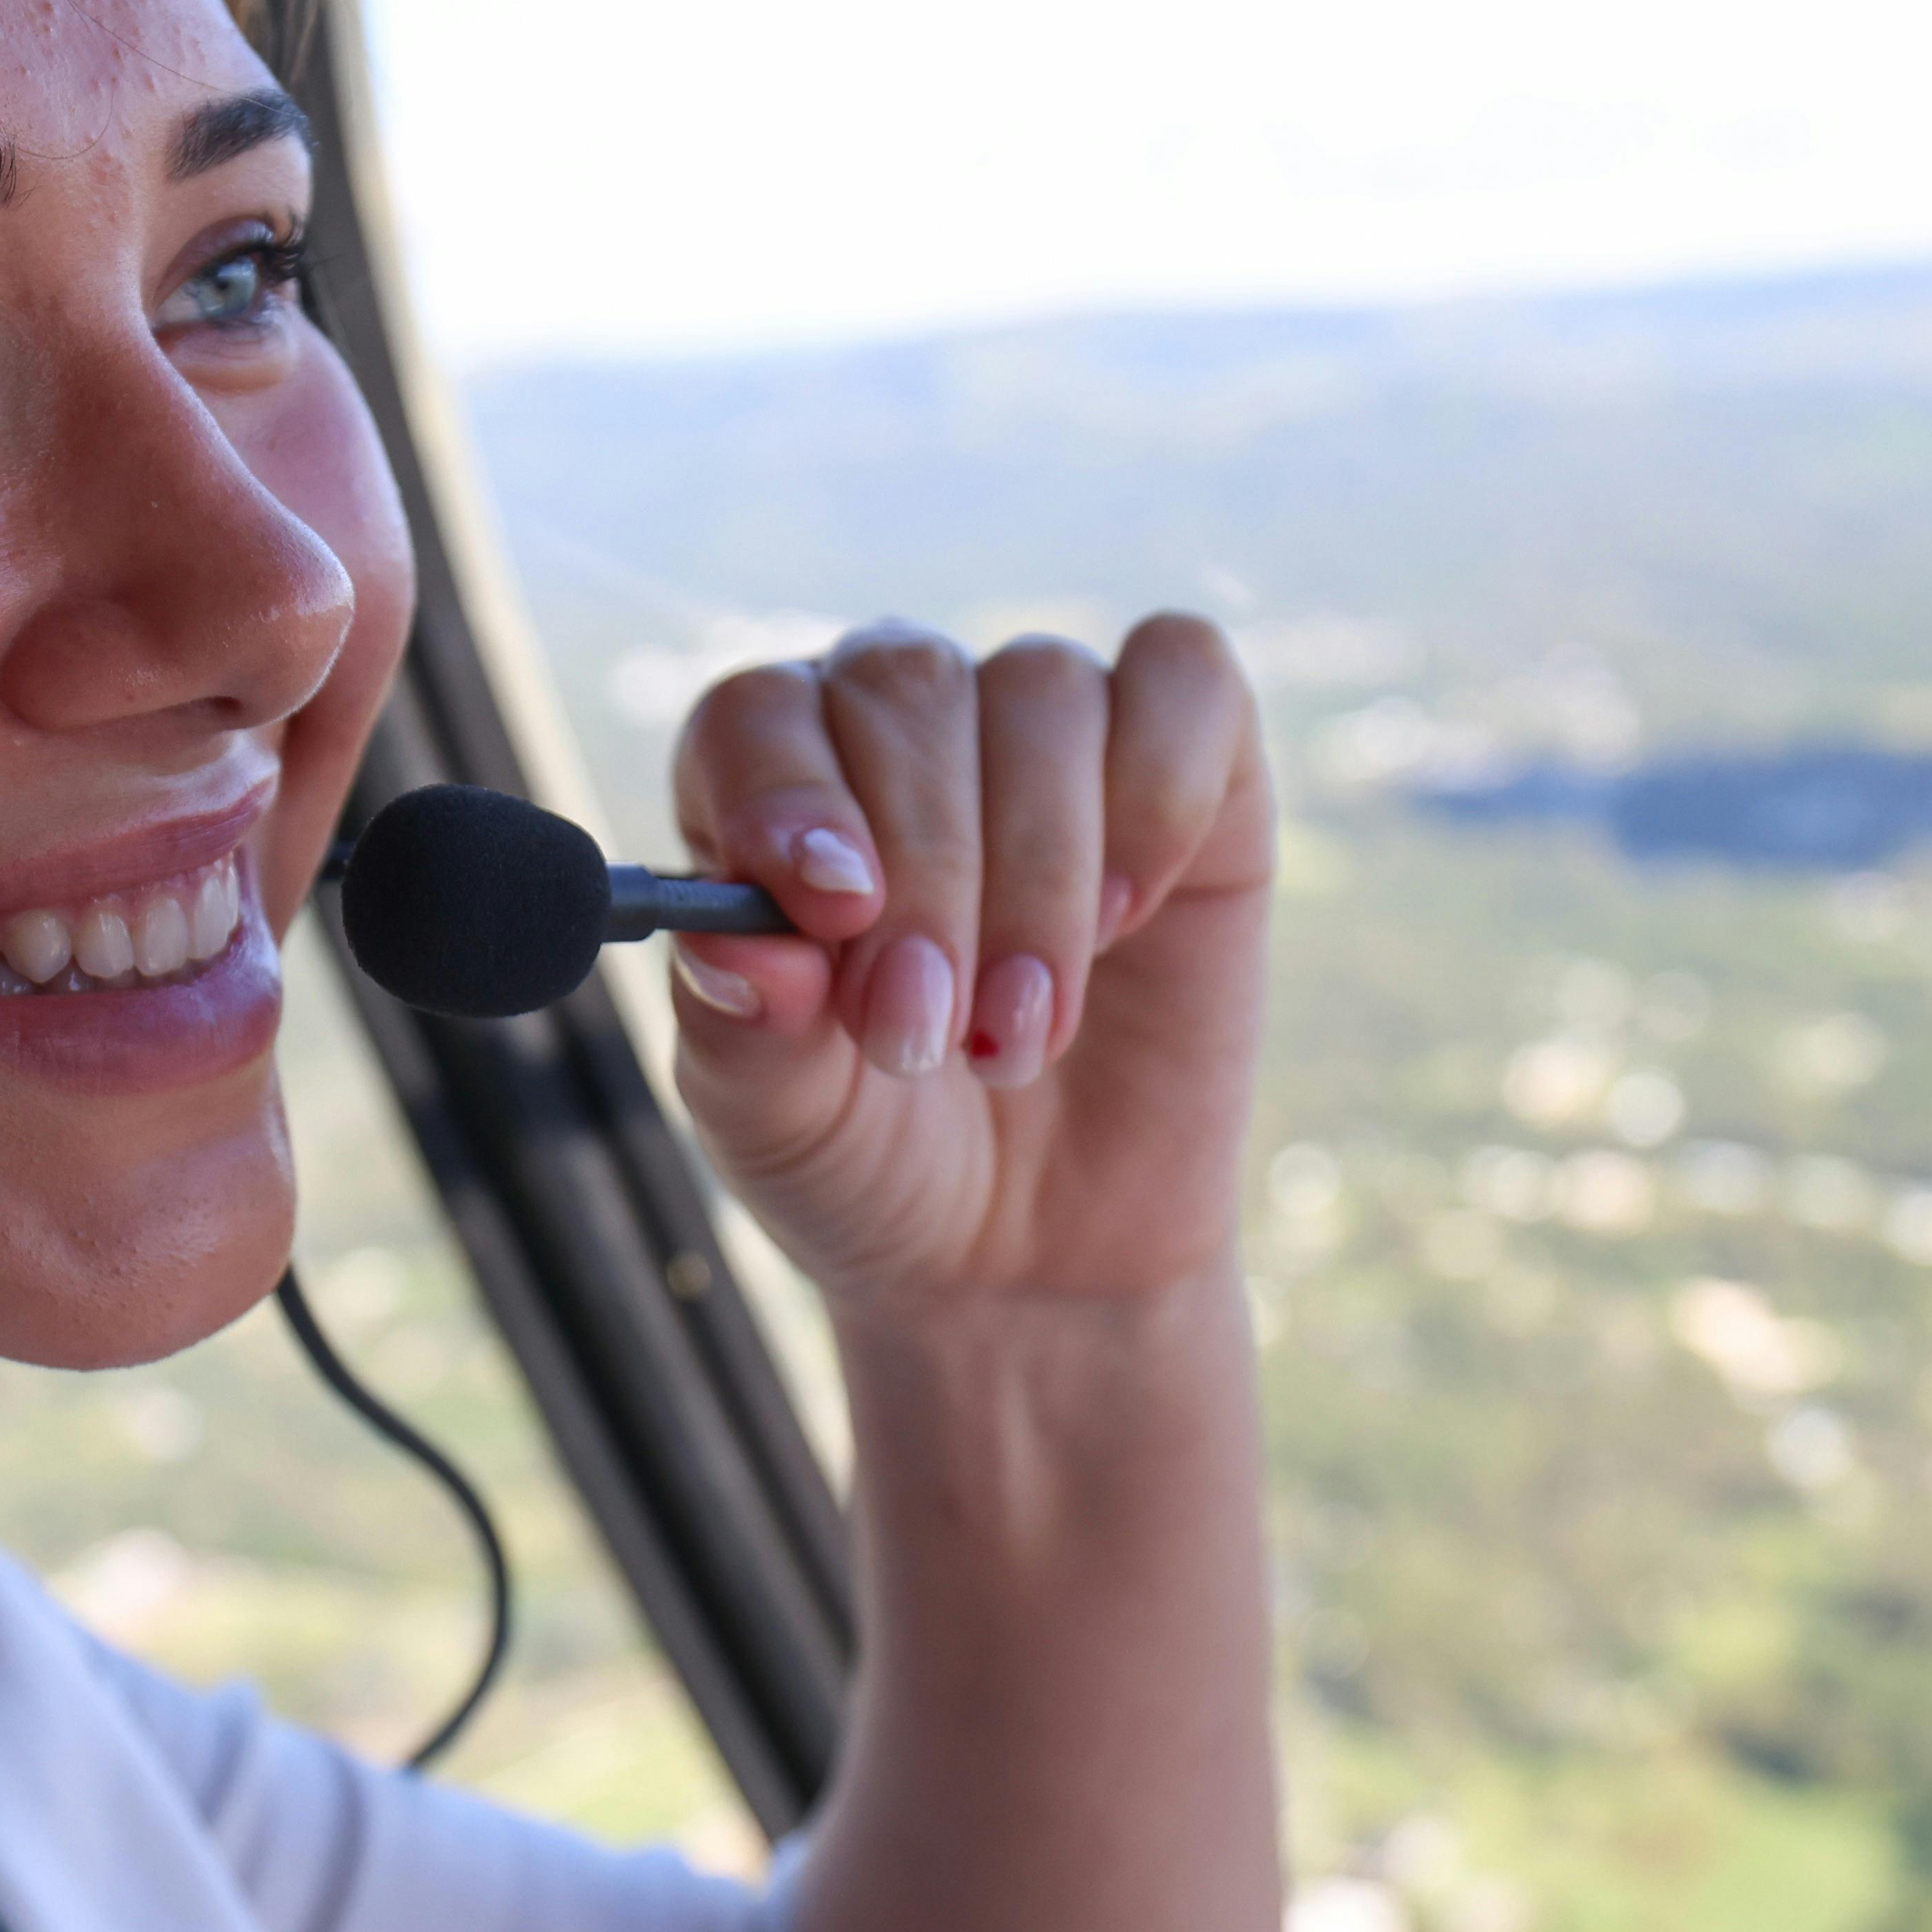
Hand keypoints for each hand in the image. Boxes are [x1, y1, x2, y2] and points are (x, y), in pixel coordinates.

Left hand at [659, 614, 1269, 1308]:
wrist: (1039, 1257)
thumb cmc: (879, 1167)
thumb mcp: (781, 1132)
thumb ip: (742, 1035)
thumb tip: (740, 940)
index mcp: (767, 795)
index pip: (754, 715)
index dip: (789, 791)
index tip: (834, 907)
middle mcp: (899, 732)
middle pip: (906, 690)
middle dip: (926, 873)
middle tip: (924, 1037)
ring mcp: (1045, 738)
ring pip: (1042, 688)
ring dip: (1038, 875)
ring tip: (1020, 1036)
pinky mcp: (1190, 765)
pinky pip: (1183, 674)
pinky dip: (1161, 786)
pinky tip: (1131, 915)